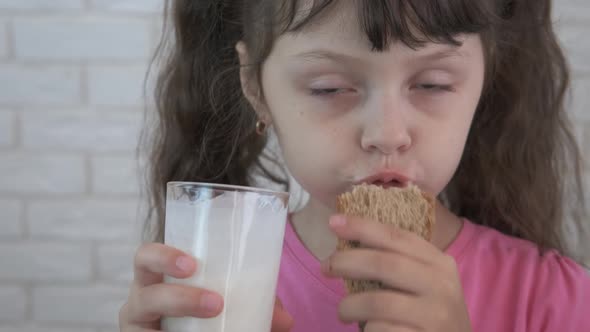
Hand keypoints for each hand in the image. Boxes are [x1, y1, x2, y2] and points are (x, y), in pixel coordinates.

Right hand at [119, 243, 292, 331]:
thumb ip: (255, 303)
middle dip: (178, 297)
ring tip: (214, 314)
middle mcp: (141, 301)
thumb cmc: (204, 311)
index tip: (191, 264)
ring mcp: (139, 326)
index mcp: (158, 277)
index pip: (146, 257)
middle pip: (144, 292)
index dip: (162, 256)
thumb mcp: (226, 301)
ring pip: (144, 318)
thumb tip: (286, 320)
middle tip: (215, 303)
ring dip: (182, 314)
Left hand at [322, 215, 471, 331]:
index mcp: (439, 263)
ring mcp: (434, 316)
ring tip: (343, 312)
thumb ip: (400, 262)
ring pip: (377, 303)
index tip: (334, 221)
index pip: (397, 236)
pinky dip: (367, 330)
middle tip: (325, 267)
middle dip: (346, 262)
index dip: (363, 227)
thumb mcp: (427, 282)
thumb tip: (350, 244)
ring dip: (349, 306)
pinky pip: (380, 330)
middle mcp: (441, 286)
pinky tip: (369, 330)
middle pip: (383, 264)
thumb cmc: (432, 313)